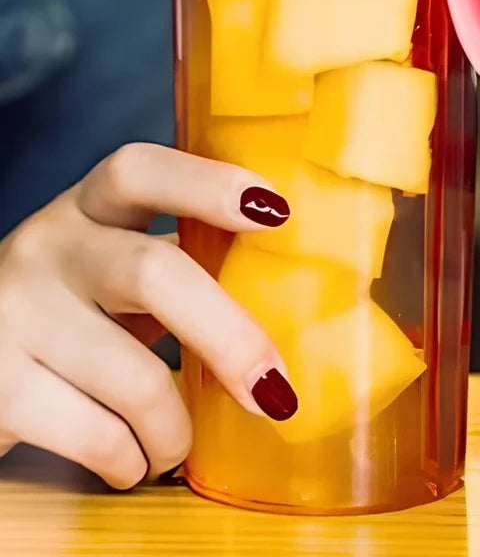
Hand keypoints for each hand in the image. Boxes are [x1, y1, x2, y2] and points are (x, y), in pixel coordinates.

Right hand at [0, 144, 296, 487]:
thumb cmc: (74, 306)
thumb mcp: (116, 266)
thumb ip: (186, 263)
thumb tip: (300, 300)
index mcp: (90, 208)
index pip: (139, 170)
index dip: (209, 184)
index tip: (276, 210)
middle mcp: (49, 247)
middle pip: (153, 274)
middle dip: (229, 337)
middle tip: (275, 390)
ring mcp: (15, 315)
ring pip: (132, 376)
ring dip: (176, 427)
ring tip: (181, 444)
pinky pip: (95, 435)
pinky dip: (131, 460)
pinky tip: (135, 460)